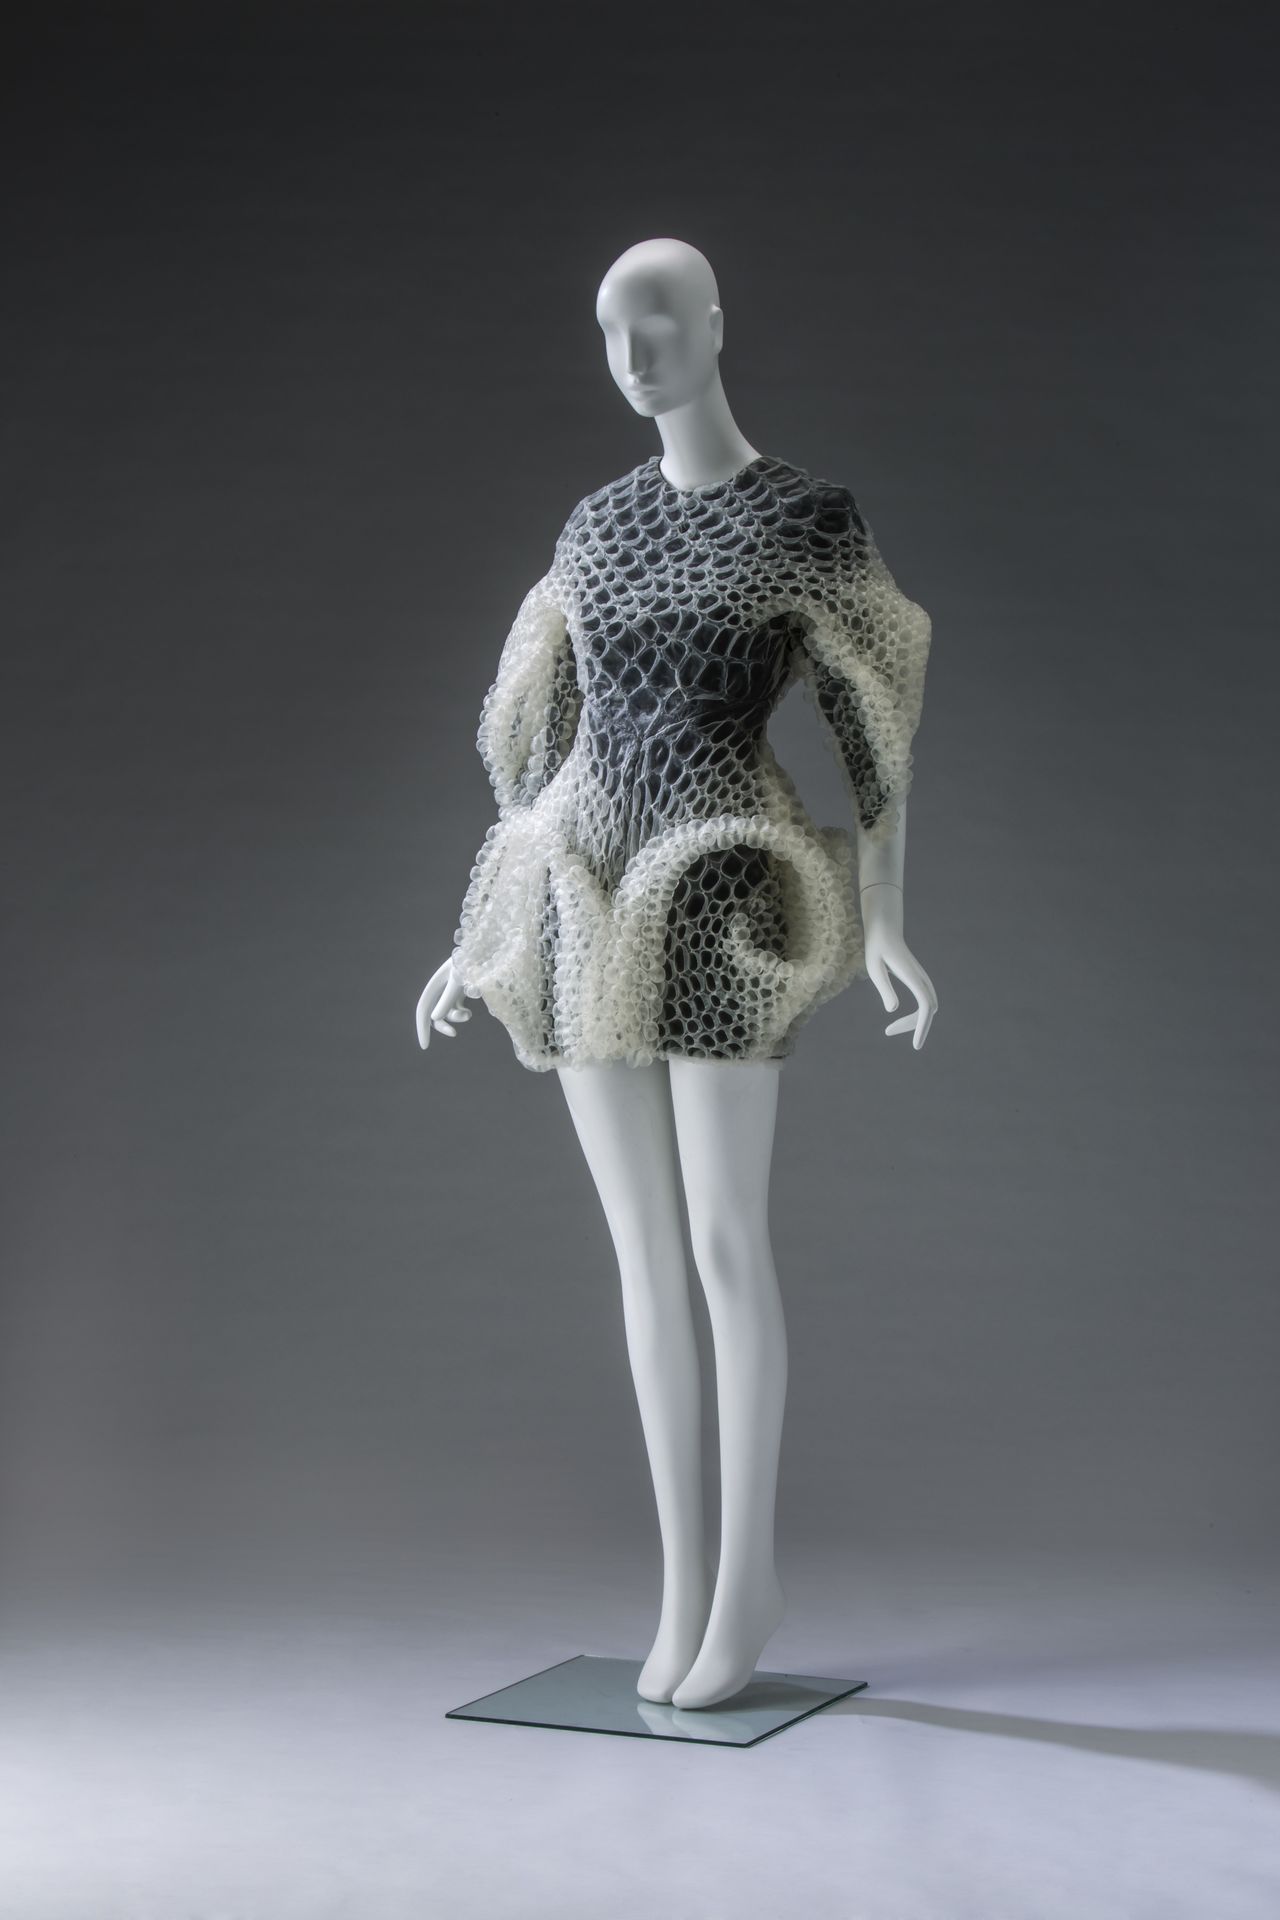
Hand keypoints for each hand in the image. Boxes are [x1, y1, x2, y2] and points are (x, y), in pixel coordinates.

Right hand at [416, 957, 473, 1049]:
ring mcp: (450, 991)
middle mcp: (440, 989)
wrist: (485, 952)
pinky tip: (469, 1012)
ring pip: (447, 1014)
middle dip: (442, 1026)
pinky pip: (457, 1010)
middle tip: (453, 1033)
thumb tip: (435, 1018)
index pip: (423, 1009)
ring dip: (456, 1018)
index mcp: (434, 985)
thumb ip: (446, 999)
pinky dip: (462, 1014)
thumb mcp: (457, 981)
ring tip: (468, 1014)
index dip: (422, 1027)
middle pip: (434, 1014)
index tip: (425, 1046)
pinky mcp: (461, 993)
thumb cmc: (470, 963)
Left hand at [860, 885, 936, 1048]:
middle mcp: (921, 978)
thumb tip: (893, 1010)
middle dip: (914, 1026)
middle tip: (888, 1032)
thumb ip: (884, 988)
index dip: (922, 1026)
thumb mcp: (874, 968)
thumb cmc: (876, 947)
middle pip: (928, 1009)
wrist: (885, 929)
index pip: (925, 1006)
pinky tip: (900, 1018)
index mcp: (911, 976)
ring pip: (928, 1006)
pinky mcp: (919, 979)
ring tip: (891, 1029)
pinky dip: (916, 1014)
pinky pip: (924, 1001)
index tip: (916, 1045)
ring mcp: (922, 978)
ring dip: (914, 1021)